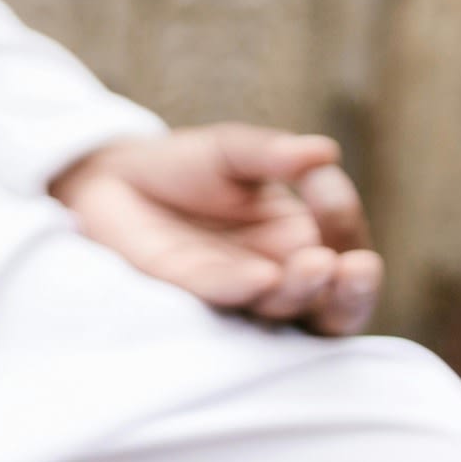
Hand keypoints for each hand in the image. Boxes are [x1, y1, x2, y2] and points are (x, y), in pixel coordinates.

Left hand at [49, 124, 381, 335]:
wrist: (108, 181)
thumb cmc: (181, 168)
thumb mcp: (232, 151)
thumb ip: (272, 153)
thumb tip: (324, 151)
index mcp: (296, 241)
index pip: (343, 244)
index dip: (343, 219)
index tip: (322, 186)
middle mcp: (273, 275)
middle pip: (330, 303)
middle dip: (350, 290)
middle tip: (352, 266)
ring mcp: (231, 291)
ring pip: (282, 310)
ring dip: (302, 292)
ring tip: (314, 265)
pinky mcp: (181, 295)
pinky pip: (219, 298)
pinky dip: (242, 288)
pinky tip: (260, 276)